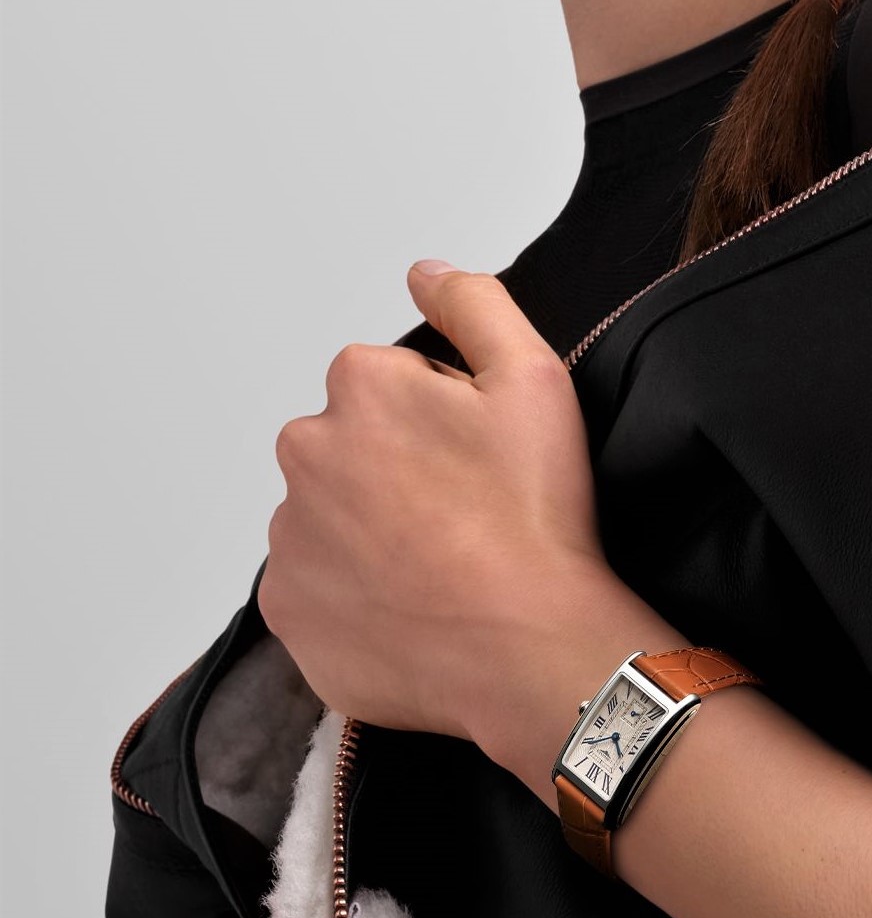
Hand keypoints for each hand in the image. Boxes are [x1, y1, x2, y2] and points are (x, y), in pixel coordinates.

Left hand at [258, 259, 660, 751]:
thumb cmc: (535, 516)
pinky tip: (417, 609)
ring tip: (445, 568)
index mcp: (359, 388)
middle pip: (351, 448)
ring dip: (375, 534)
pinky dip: (359, 598)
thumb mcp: (535, 379)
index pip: (390, 383)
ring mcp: (290, 540)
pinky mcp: (290, 613)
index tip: (482, 458)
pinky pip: (320, 592)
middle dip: (398, 470)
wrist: (528, 645)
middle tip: (468, 514)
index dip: (446, 416)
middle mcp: (305, 454)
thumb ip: (475, 305)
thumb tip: (425, 273)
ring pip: (332, 519)